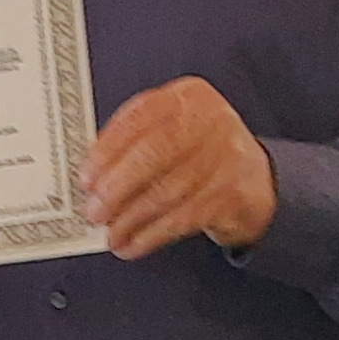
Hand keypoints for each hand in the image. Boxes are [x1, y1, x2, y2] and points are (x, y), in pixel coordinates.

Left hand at [79, 80, 277, 259]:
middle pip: (154, 154)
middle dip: (117, 187)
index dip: (107, 151)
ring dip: (131, 218)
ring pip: (166, 191)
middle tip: (94, 210)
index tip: (86, 177)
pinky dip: (152, 235)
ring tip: (111, 233)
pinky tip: (134, 243)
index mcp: (188, 96)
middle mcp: (210, 120)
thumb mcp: (171, 129)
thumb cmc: (198, 152)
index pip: (139, 118)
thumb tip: (92, 174)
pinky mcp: (230, 193)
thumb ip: (134, 141)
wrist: (252, 178)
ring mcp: (224, 157)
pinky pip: (182, 218)